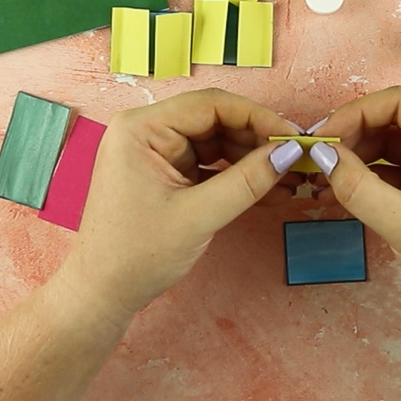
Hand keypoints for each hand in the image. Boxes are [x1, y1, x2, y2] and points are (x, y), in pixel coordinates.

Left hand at [59, 89, 303, 321]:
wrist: (102, 295)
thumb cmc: (135, 255)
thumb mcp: (199, 216)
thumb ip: (247, 181)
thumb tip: (290, 153)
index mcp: (142, 128)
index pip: (212, 105)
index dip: (258, 118)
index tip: (294, 138)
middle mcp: (147, 132)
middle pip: (217, 121)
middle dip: (259, 141)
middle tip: (298, 160)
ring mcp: (157, 154)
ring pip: (218, 143)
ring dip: (253, 161)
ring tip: (291, 179)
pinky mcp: (167, 175)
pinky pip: (210, 166)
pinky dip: (238, 178)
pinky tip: (270, 190)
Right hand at [310, 86, 400, 319]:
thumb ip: (357, 186)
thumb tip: (322, 156)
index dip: (357, 114)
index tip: (324, 135)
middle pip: (395, 120)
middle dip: (354, 138)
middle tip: (319, 159)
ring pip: (392, 144)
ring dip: (357, 159)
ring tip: (324, 181)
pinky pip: (398, 167)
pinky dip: (370, 178)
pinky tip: (340, 193)